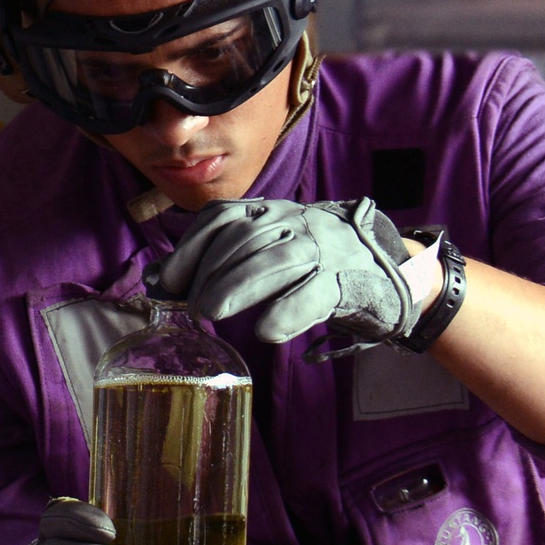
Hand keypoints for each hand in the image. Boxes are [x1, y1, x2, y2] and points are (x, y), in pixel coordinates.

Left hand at [147, 197, 418, 346]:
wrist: (386, 265)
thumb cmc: (313, 261)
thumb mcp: (267, 249)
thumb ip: (218, 261)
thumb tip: (158, 279)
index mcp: (271, 213)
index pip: (222, 218)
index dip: (190, 249)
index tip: (168, 282)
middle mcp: (295, 223)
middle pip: (244, 239)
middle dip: (211, 273)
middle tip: (194, 308)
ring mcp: (322, 250)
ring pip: (276, 260)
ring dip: (238, 286)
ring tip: (212, 314)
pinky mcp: (346, 282)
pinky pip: (315, 293)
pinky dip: (288, 310)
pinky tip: (266, 331)